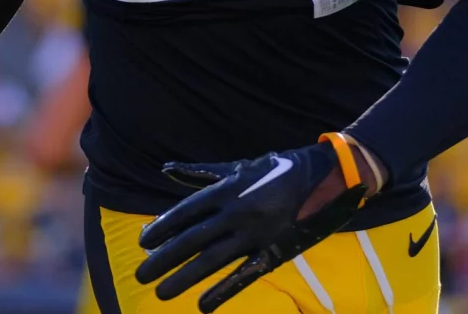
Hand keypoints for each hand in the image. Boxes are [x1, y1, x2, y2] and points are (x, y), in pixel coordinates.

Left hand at [134, 138, 374, 312]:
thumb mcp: (237, 167)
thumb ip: (199, 173)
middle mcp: (236, 212)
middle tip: (141, 275)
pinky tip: (203, 306)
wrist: (326, 178)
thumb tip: (166, 169)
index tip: (142, 242)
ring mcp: (254, 234)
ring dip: (184, 277)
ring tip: (160, 292)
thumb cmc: (276, 170)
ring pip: (211, 260)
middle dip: (163, 258)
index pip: (185, 212)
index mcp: (226, 189)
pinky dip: (223, 292)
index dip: (162, 228)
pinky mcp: (273, 252)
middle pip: (192, 239)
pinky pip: (244, 275)